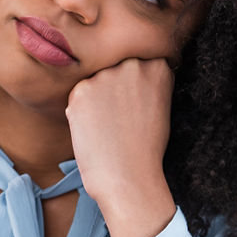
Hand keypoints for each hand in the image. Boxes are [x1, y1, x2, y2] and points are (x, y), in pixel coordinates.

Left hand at [65, 57, 177, 236]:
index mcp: (156, 65)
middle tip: (117, 115)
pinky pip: (77, 95)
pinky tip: (94, 129)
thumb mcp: (159, 105)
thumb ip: (145, 80)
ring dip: (95, 97)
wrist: (128, 178)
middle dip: (112, 85)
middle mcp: (131, 64)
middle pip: (113, 65)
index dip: (130, 81)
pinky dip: (81, 111)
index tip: (130, 98)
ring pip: (94, 80)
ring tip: (107, 126)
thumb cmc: (146, 148)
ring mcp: (105, 76)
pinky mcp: (80, 91)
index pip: (136, 58)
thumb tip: (127, 67)